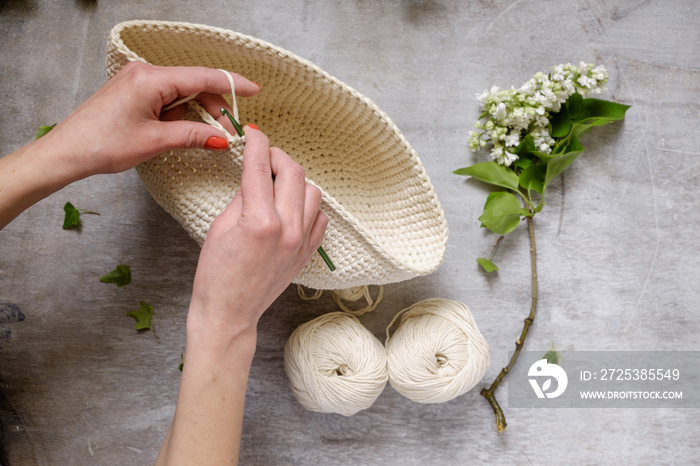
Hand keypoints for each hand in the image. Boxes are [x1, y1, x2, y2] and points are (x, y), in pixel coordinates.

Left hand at [38, 61, 259, 176]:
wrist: (67, 152)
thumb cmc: (102, 144)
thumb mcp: (156, 141)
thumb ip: (193, 136)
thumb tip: (221, 139)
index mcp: (151, 80)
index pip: (202, 77)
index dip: (231, 84)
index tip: (254, 90)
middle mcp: (145, 73)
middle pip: (194, 84)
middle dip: (215, 107)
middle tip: (231, 131)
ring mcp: (138, 82)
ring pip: (182, 93)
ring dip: (199, 113)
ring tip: (211, 137)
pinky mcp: (134, 93)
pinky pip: (167, 99)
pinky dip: (181, 114)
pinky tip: (188, 131)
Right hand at [187, 125, 328, 343]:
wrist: (230, 313)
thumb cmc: (216, 275)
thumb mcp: (219, 227)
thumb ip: (243, 196)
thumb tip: (255, 173)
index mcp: (260, 220)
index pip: (261, 166)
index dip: (257, 143)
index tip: (252, 133)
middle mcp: (288, 229)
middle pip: (294, 172)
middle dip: (278, 156)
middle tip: (265, 156)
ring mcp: (302, 242)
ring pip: (313, 192)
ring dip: (296, 181)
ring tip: (278, 184)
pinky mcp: (309, 253)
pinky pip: (320, 216)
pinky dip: (309, 206)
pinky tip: (292, 208)